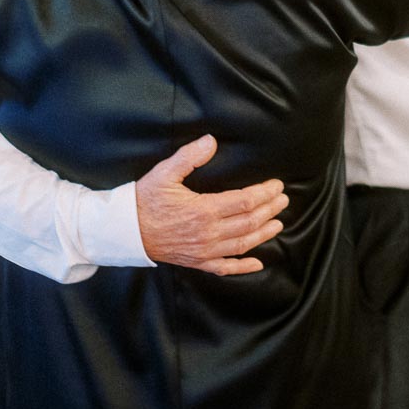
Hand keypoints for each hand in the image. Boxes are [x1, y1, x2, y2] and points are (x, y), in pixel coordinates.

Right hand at [135, 135, 287, 275]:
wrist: (125, 231)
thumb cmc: (144, 200)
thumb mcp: (164, 173)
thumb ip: (189, 157)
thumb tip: (211, 141)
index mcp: (203, 210)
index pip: (244, 201)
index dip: (264, 193)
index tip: (276, 186)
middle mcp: (208, 233)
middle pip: (249, 222)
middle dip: (269, 210)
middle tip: (283, 200)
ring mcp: (204, 250)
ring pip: (242, 244)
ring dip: (263, 234)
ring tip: (278, 223)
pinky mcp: (197, 262)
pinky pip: (225, 268)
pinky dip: (243, 267)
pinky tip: (257, 264)